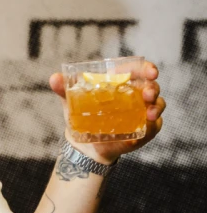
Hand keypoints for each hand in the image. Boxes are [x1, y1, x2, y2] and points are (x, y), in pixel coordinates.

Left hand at [49, 61, 165, 164]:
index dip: (147, 68)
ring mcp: (142, 111)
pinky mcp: (145, 128)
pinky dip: (153, 125)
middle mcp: (135, 94)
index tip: (151, 71)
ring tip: (149, 113)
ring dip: (156, 107)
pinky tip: (148, 125)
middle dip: (153, 88)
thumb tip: (54, 78)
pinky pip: (154, 126)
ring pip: (158, 104)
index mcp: (120, 82)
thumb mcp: (71, 102)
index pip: (137, 70)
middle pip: (151, 85)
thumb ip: (63, 89)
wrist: (84, 144)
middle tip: (147, 94)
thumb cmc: (81, 116)